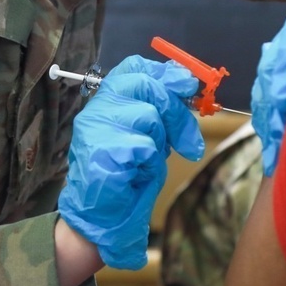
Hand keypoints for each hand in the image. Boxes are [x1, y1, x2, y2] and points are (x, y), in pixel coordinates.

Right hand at [57, 54, 205, 269]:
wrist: (99, 218)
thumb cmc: (126, 175)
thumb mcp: (148, 134)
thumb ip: (161, 109)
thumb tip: (189, 83)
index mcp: (107, 100)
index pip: (134, 67)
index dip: (165, 72)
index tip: (186, 85)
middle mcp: (97, 109)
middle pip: (146, 85)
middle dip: (176, 111)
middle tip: (189, 141)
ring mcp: (96, 128)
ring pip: (148, 114)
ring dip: (160, 142)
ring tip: (149, 162)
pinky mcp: (102, 151)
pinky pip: (144, 146)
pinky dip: (150, 163)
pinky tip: (137, 175)